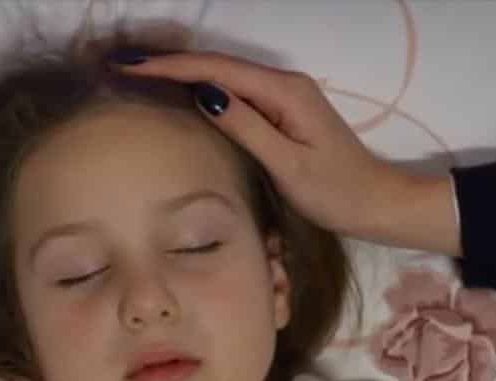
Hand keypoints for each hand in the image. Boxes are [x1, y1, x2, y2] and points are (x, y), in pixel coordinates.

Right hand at [113, 50, 461, 255]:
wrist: (374, 202)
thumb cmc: (334, 191)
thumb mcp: (288, 164)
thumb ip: (247, 127)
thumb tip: (204, 94)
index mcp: (283, 92)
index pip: (217, 71)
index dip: (171, 67)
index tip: (129, 67)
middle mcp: (283, 83)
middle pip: (217, 64)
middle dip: (169, 63)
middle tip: (122, 67)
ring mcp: (283, 95)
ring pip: (224, 75)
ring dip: (182, 72)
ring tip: (139, 75)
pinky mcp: (281, 110)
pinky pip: (234, 90)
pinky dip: (202, 86)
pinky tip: (180, 92)